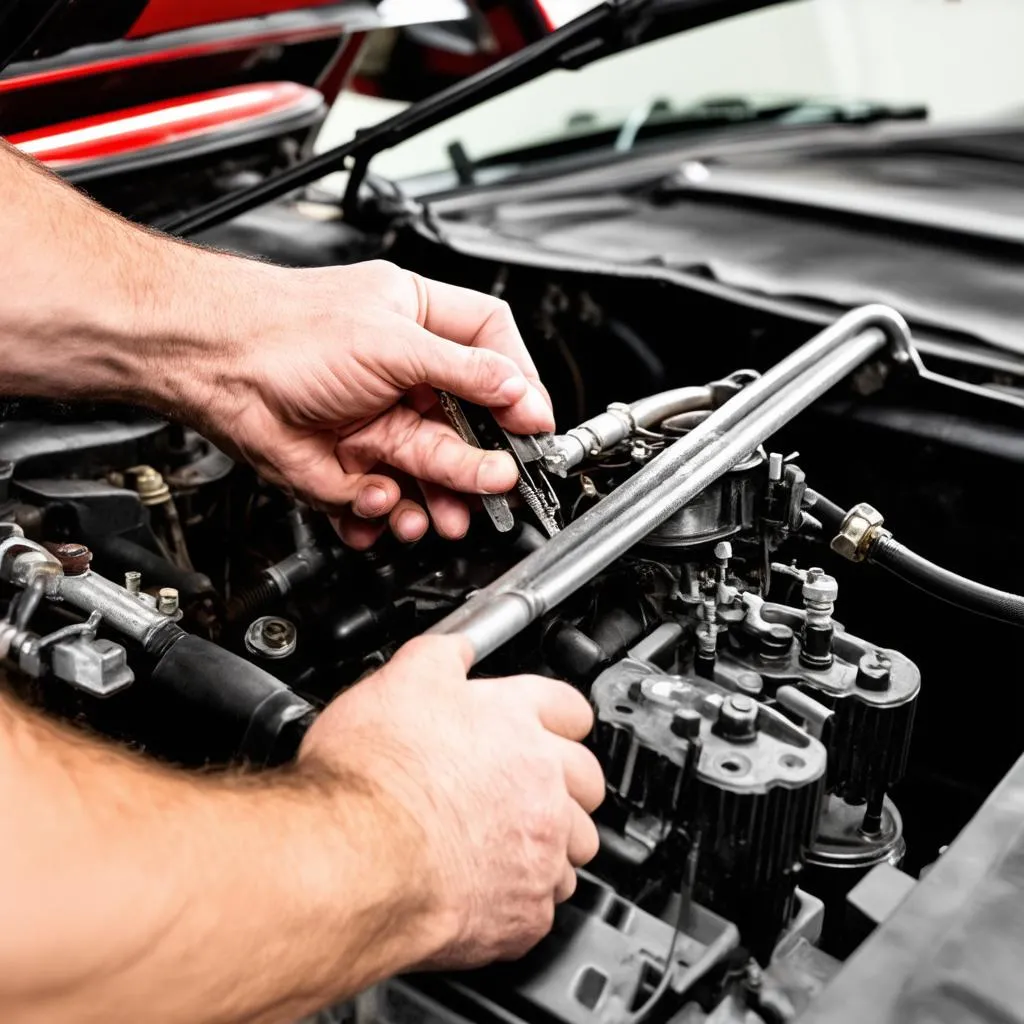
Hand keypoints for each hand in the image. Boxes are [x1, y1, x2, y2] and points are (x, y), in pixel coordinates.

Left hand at [178, 259, 553, 547]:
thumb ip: (463, 371)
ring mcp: (378, 423)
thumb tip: (518, 390)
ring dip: (441, 498)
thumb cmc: (285, 330)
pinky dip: (382, 511)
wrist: (213, 369)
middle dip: (481, 463)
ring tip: (444, 515)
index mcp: (421, 326)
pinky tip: (377, 504)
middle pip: (467, 428)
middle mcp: (405, 377)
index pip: (493, 355)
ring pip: (428, 473)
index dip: (519, 390)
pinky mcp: (349, 466)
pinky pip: (381, 501)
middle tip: (497, 485)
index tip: (533, 425)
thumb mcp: (390, 339)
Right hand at [299, 635, 604, 966]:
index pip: (569, 708)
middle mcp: (541, 782)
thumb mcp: (398, 681)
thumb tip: (455, 647)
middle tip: (532, 787)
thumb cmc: (371, 777)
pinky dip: (525, 898)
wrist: (355, 859)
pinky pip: (546, 904)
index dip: (554, 715)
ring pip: (576, 845)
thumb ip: (440, 656)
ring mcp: (540, 847)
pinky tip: (491, 888)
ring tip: (512, 842)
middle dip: (567, 783)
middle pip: (588, 780)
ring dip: (552, 842)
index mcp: (514, 721)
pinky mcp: (527, 911)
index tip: (546, 723)